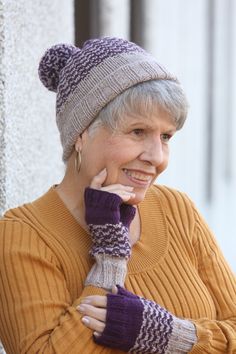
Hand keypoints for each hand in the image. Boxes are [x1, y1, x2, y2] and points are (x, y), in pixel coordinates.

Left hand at [78, 287, 195, 352]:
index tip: (85, 298)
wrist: (166, 333)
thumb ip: (125, 295)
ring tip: (82, 319)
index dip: (93, 299)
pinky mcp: (125, 343)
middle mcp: (124, 318)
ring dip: (91, 323)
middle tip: (78, 307)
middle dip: (88, 309)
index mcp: (127, 306)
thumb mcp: (139, 301)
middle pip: (101, 313)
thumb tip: (112, 287)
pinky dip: (101, 337)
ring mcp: (124, 331)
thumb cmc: (152, 314)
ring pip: (103, 326)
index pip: (105, 301)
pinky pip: (110, 340)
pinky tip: (94, 334)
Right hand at [84, 171, 135, 288]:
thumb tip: (128, 194)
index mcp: (92, 210)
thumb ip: (120, 206)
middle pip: (101, 187)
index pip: (92, 188)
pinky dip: (122, 195)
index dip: (98, 178)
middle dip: (116, 185)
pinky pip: (113, 196)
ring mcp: (97, 210)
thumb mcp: (119, 218)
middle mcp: (91, 209)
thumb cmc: (117, 237)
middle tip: (129, 189)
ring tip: (131, 195)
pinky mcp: (105, 211)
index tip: (105, 171)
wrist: (115, 250)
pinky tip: (129, 198)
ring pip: (108, 190)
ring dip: (121, 190)